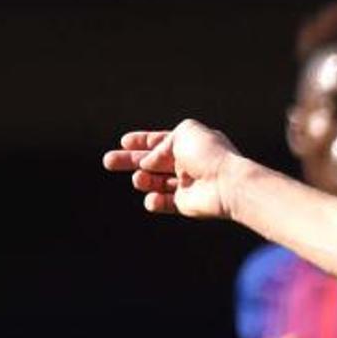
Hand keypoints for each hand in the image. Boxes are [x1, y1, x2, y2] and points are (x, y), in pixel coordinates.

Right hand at [104, 121, 246, 220]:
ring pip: (156, 182)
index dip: (142, 141)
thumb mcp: (183, 133)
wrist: (228, 184)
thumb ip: (162, 144)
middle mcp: (188, 164)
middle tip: (108, 161)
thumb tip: (148, 162)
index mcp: (189, 144)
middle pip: (153, 162)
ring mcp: (187, 185)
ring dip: (143, 180)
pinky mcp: (187, 204)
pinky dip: (155, 201)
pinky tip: (152, 199)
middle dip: (130, 161)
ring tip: (139, 180)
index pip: (161, 141)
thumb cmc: (208, 154)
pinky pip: (165, 203)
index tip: (124, 142)